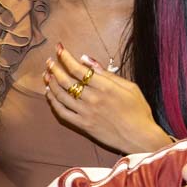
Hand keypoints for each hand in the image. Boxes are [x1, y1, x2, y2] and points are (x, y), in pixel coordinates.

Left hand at [44, 46, 172, 154]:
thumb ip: (107, 73)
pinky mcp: (83, 126)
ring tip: (46, 75)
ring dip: (51, 84)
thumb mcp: (129, 87)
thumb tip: (86, 59)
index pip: (79, 69)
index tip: (59, 49)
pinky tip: (49, 94)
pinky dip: (53, 102)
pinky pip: (62, 113)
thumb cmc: (138, 110)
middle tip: (49, 61)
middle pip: (66, 81)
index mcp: (105, 87)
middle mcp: (93, 99)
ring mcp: (86, 113)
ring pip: (61, 96)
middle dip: (55, 68)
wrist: (139, 137)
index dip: (66, 58)